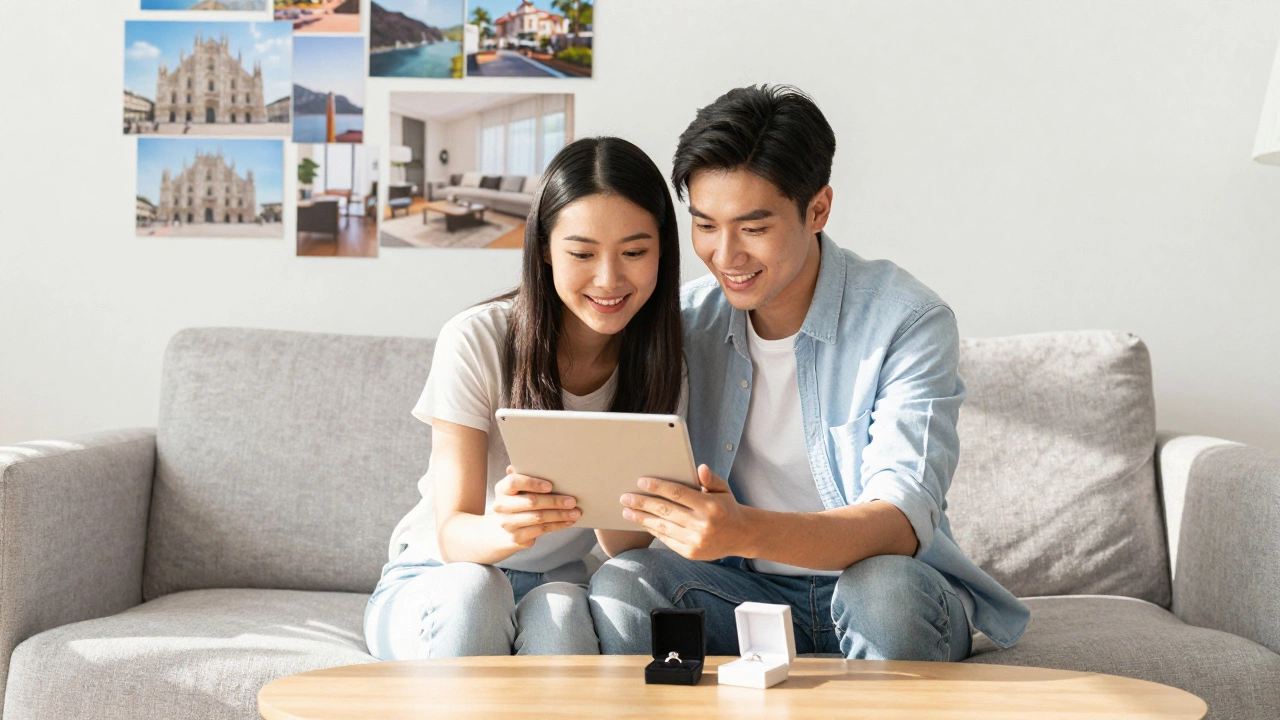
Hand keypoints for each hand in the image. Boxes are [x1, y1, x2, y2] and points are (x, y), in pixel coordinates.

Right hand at [491, 466, 580, 548]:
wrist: (506, 526)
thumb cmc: (519, 499)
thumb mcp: (520, 487)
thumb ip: (528, 475)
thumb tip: (544, 462)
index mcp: (502, 488)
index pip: (513, 482)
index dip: (532, 483)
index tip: (550, 486)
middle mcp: (501, 506)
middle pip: (531, 502)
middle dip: (554, 501)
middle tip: (572, 501)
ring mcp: (508, 523)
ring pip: (538, 518)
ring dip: (560, 515)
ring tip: (575, 513)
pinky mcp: (517, 537)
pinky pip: (541, 530)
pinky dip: (557, 525)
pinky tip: (568, 521)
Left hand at [620, 464, 751, 560]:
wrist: (741, 535)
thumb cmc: (727, 507)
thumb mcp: (723, 489)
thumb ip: (710, 479)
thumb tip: (699, 468)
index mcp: (709, 505)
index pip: (678, 493)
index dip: (657, 486)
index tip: (641, 481)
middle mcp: (702, 524)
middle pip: (665, 510)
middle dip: (642, 503)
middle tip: (625, 497)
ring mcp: (696, 540)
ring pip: (662, 527)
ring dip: (642, 518)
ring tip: (627, 511)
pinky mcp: (691, 553)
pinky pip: (667, 539)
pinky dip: (653, 530)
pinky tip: (643, 522)